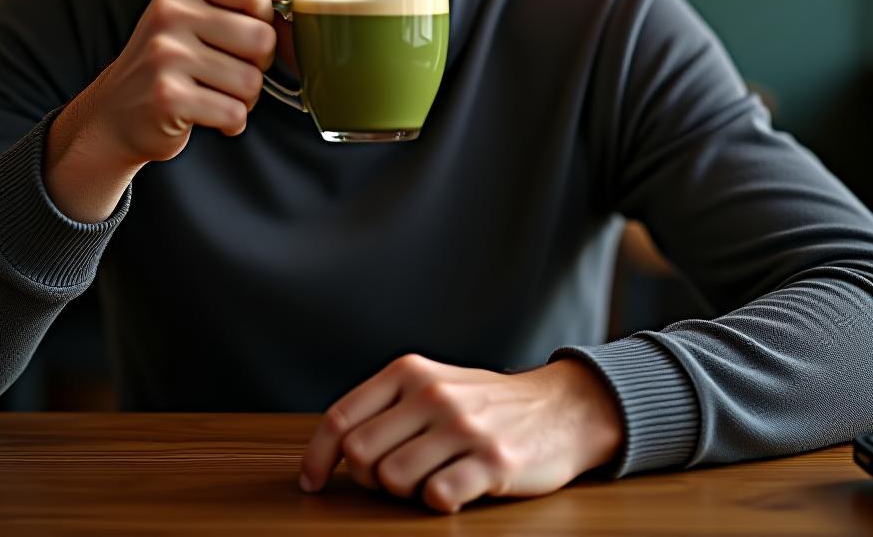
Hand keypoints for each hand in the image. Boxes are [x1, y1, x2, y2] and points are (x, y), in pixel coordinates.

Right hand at [83, 0, 288, 167]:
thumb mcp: (199, 16)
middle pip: (262, 37)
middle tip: (231, 73)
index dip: (264, 18)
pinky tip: (208, 117)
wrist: (115, 114)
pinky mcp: (166, 97)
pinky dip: (231, 122)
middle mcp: (168, 13)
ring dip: (245, 98)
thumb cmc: (171, 62)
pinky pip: (233, 112)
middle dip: (259, 65)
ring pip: (251, 81)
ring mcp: (164, 54)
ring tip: (217, 95)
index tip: (244, 36)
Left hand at [298, 354, 624, 513]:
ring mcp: (463, 426)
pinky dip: (438, 502)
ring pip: (393, 479)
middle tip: (393, 479)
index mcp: (410, 371)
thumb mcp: (433, 384)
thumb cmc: (486, 404)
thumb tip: (332, 448)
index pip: (342, 418)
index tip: (313, 483)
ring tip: (428, 480)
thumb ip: (387, 407)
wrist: (560, 408)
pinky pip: (437, 496)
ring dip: (403, 493)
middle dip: (369, 479)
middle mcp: (433, 393)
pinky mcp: (493, 460)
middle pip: (361, 455)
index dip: (317, 457)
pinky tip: (455, 489)